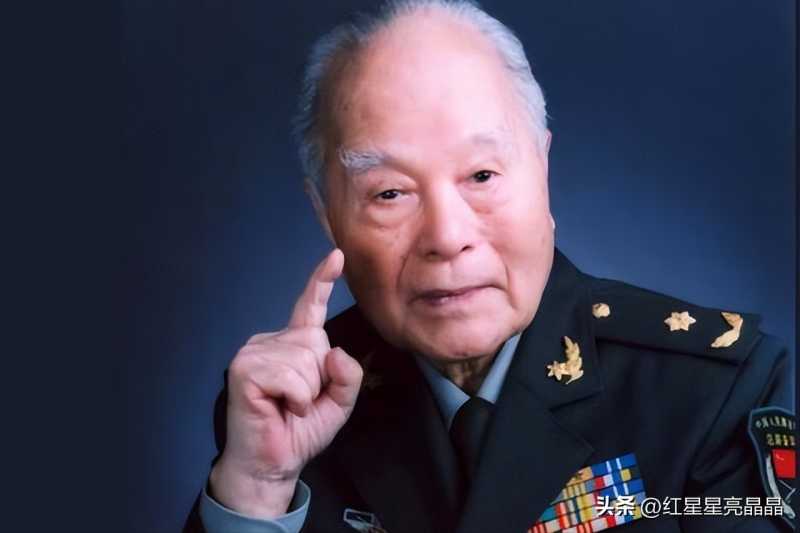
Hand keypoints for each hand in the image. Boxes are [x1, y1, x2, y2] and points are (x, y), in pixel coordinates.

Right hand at [209, 249, 362, 517]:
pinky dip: (295, 397)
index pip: (309, 308)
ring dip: (306, 392)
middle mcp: (270, 341)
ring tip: (288, 406)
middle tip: (300, 402)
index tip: (337, 256)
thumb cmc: (300, 431)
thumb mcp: (338, 402)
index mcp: (292, 345)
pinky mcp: (244, 369)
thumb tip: (334, 352)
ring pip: (305, 358)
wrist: (273, 464)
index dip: (322, 281)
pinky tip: (280, 408)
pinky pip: (289, 375)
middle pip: (315, 340)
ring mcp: (254, 352)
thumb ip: (347, 375)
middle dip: (319, 378)